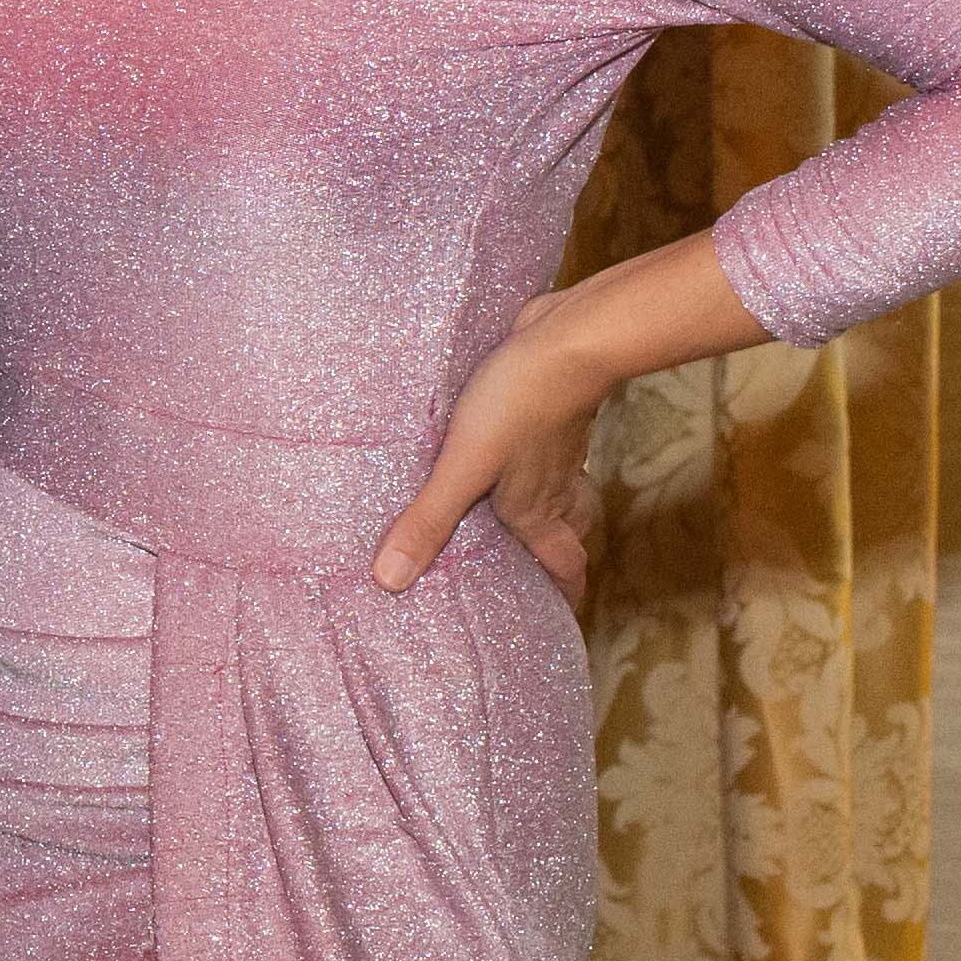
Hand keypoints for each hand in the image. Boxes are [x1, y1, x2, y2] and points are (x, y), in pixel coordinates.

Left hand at [373, 294, 607, 596]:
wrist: (569, 342)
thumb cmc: (517, 406)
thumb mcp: (463, 466)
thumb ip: (429, 520)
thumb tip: (391, 581)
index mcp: (535, 510)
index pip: (563, 567)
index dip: (564, 595)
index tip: (559, 618)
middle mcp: (553, 486)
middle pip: (569, 533)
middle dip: (557, 557)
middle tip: (536, 573)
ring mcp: (557, 449)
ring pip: (564, 492)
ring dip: (551, 509)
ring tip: (525, 517)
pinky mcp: (550, 414)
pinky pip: (548, 452)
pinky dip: (537, 463)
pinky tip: (511, 451)